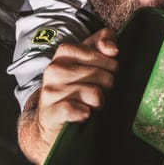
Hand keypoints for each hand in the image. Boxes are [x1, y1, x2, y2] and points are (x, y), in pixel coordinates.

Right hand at [36, 28, 118, 147]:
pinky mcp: (52, 111)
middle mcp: (55, 68)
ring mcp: (52, 90)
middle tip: (94, 94)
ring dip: (97, 104)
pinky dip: (86, 115)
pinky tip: (82, 115)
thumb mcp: (89, 61)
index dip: (111, 70)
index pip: (108, 57)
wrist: (51, 121)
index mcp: (65, 52)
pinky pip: (82, 111)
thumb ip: (103, 43)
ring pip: (96, 94)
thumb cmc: (76, 89)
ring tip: (88, 104)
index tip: (101, 76)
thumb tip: (112, 49)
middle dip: (106, 89)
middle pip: (105, 76)